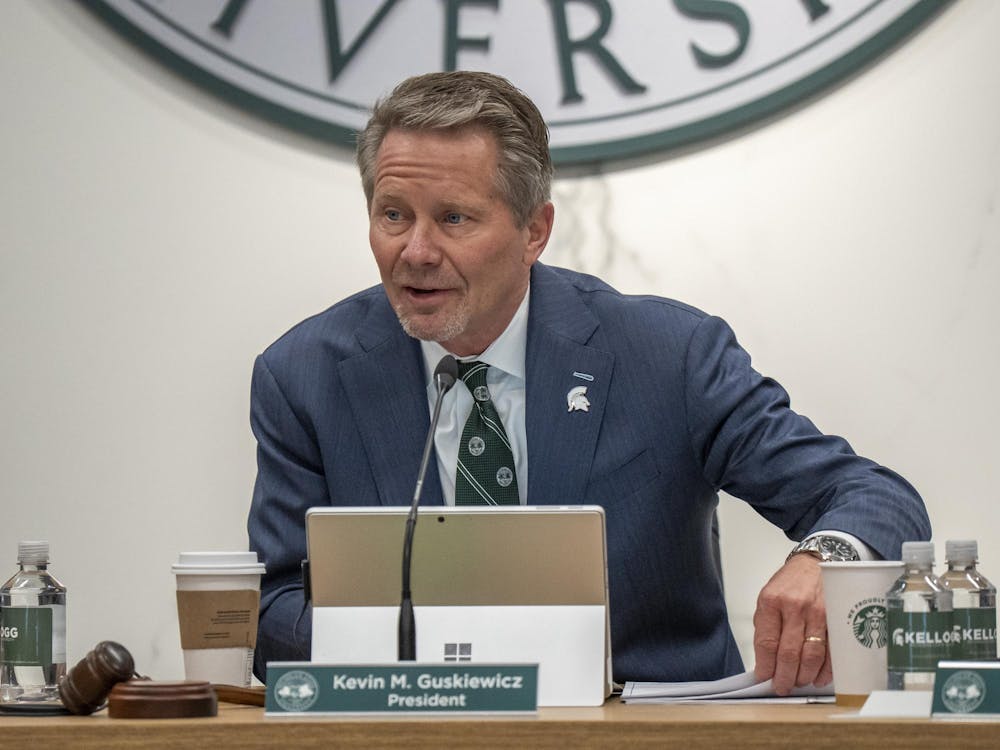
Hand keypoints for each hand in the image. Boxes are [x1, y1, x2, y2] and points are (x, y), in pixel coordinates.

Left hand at [752, 553, 832, 694]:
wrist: (815, 564)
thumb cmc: (789, 582)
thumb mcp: (767, 597)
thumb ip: (765, 627)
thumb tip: (764, 659)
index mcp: (772, 601)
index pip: (767, 642)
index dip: (765, 665)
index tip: (763, 677)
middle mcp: (795, 608)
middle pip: (789, 653)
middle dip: (785, 676)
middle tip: (782, 687)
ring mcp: (819, 614)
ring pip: (811, 656)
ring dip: (804, 676)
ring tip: (798, 683)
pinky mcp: (837, 619)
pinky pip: (832, 651)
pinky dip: (825, 670)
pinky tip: (818, 677)